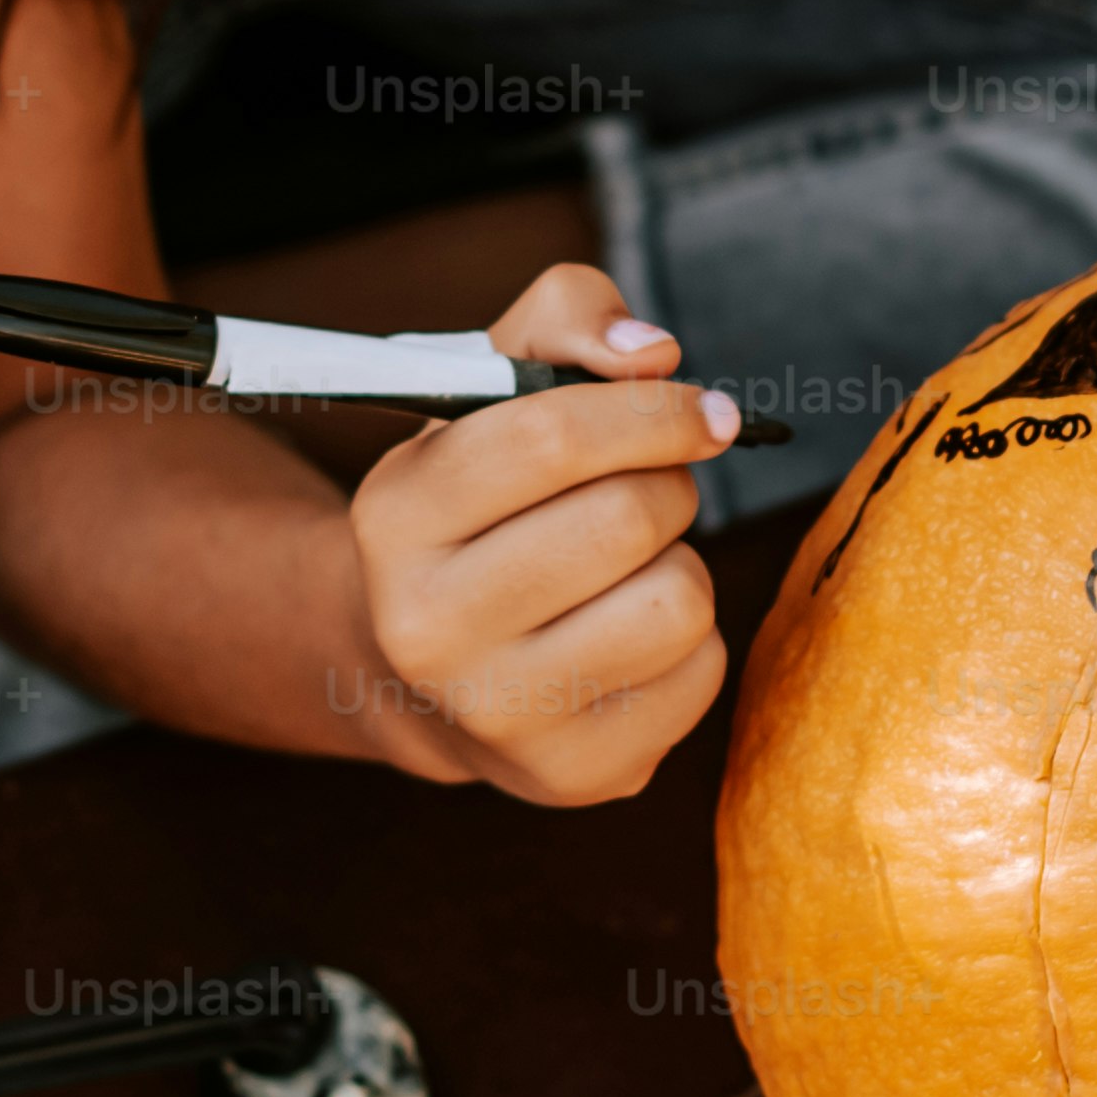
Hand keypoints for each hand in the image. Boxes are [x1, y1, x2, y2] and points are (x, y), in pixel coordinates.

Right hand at [347, 263, 742, 804]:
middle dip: (667, 484)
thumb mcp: (490, 393)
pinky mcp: (572, 776)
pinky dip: (691, 641)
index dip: (653, 407)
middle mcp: (426, 628)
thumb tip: (651, 351)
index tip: (703, 408)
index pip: (551, 435)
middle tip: (648, 491)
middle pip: (627, 517)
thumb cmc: (481, 505)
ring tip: (628, 568)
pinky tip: (628, 638)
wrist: (426, 673)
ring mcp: (496, 714)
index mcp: (393, 517)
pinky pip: (702, 675)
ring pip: (678, 599)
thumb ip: (565, 320)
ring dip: (678, 563)